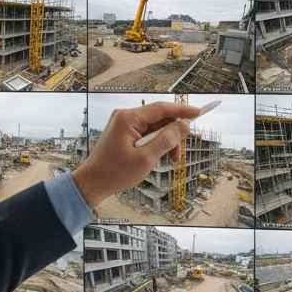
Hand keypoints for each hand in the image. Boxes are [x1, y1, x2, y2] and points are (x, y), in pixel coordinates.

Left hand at [70, 101, 200, 208]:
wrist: (92, 184)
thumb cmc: (114, 173)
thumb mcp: (146, 158)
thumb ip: (167, 140)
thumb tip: (183, 126)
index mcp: (129, 118)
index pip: (162, 108)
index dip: (182, 110)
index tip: (200, 112)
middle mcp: (125, 116)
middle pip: (160, 118)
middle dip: (173, 134)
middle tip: (179, 153)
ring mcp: (124, 124)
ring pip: (155, 127)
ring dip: (165, 141)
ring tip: (170, 160)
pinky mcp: (124, 133)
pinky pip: (146, 133)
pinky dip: (156, 144)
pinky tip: (158, 157)